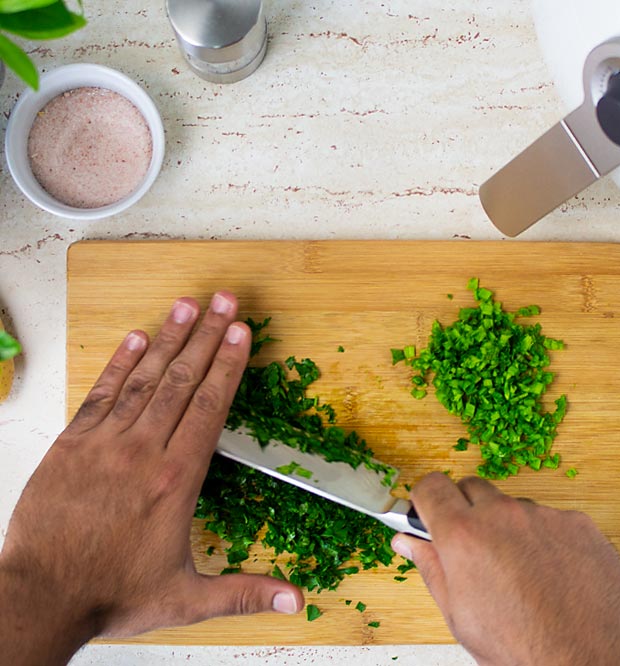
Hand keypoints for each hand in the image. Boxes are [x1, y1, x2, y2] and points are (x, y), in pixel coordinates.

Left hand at [0, 292, 303, 664]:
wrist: (40, 597)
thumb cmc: (113, 593)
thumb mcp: (187, 599)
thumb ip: (245, 593)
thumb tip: (297, 601)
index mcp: (176, 480)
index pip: (210, 407)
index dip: (228, 365)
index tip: (241, 333)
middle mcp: (143, 452)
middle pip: (182, 382)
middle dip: (206, 336)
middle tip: (224, 300)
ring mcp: (105, 443)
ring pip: (145, 380)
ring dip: (168, 339)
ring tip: (186, 306)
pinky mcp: (72, 444)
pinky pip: (101, 394)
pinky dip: (120, 364)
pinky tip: (135, 340)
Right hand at [392, 473, 619, 665]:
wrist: (585, 662)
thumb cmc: (520, 647)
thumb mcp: (459, 614)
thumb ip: (430, 566)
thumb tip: (407, 540)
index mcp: (463, 535)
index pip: (432, 486)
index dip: (427, 498)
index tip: (430, 509)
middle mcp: (501, 515)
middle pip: (472, 487)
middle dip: (467, 509)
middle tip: (475, 545)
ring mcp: (543, 516)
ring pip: (513, 505)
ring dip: (509, 526)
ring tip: (521, 569)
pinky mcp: (577, 523)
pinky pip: (551, 518)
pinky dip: (546, 537)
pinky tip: (551, 571)